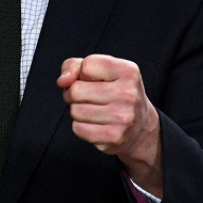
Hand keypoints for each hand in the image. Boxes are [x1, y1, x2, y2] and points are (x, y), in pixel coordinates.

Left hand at [57, 54, 162, 196]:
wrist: (140, 127)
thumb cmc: (114, 93)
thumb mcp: (101, 71)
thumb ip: (75, 66)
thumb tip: (63, 81)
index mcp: (128, 71)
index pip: (86, 66)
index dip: (82, 74)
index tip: (91, 80)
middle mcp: (128, 93)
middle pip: (76, 90)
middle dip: (74, 94)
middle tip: (87, 98)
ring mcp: (123, 117)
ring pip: (75, 110)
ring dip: (78, 111)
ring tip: (94, 111)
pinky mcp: (115, 136)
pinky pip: (78, 129)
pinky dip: (81, 127)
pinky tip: (96, 124)